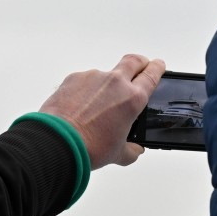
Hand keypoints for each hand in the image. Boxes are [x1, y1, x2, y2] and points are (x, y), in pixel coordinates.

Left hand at [39, 54, 165, 168]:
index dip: (157, 68)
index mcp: (132, 99)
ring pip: (106, 74)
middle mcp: (115, 83)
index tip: (158, 65)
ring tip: (99, 105)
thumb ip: (131, 149)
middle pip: (134, 61)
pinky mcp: (74, 78)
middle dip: (140, 62)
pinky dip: (86, 90)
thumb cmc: (88, 146)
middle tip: (141, 67)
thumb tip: (135, 149)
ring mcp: (93, 77)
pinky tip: (80, 106)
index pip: (152, 74)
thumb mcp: (118, 154)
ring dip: (107, 84)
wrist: (58, 142)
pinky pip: (85, 80)